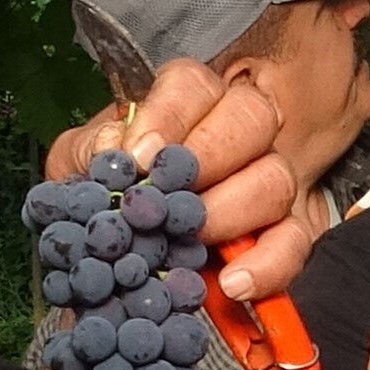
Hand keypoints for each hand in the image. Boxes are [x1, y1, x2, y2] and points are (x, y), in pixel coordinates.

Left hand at [53, 62, 308, 300]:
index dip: (169, 116)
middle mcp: (234, 135)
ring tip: (189, 243)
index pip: (192, 85)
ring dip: (231, 213)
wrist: (116, 252)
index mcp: (184, 105)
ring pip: (276, 179)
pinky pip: (293, 243)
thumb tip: (114, 152)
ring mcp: (264, 183)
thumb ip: (88, 153)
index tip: (140, 156)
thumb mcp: (77, 168)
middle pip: (251, 118)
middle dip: (210, 156)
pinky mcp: (281, 236)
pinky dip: (269, 265)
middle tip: (171, 197)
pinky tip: (231, 284)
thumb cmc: (101, 193)